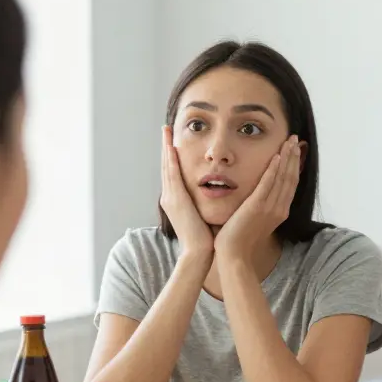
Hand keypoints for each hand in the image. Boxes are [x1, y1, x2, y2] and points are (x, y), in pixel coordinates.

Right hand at [160, 125, 214, 256]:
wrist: (199, 252)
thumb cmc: (205, 238)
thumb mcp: (202, 215)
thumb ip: (204, 203)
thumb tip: (215, 194)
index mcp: (176, 201)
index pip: (173, 173)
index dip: (171, 157)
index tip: (173, 141)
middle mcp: (170, 197)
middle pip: (166, 166)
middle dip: (166, 147)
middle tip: (165, 129)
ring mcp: (170, 198)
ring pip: (167, 167)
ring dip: (166, 148)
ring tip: (166, 131)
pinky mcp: (175, 200)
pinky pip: (172, 174)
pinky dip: (171, 160)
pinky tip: (172, 146)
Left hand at [214, 135, 301, 260]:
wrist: (234, 255)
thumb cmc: (240, 239)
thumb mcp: (256, 220)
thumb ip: (261, 206)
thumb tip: (260, 194)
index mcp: (280, 212)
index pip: (290, 184)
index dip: (294, 166)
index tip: (295, 150)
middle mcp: (279, 209)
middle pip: (290, 177)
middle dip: (293, 156)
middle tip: (295, 139)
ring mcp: (269, 208)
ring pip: (282, 178)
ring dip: (286, 158)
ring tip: (289, 141)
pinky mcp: (257, 207)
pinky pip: (267, 184)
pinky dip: (274, 170)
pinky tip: (277, 156)